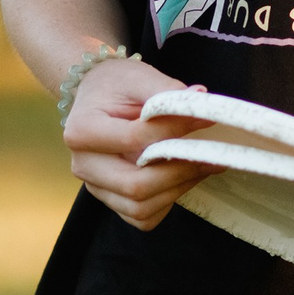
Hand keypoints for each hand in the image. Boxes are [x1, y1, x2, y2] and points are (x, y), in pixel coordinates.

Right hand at [64, 54, 217, 231]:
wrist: (95, 96)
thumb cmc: (116, 85)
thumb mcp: (137, 76)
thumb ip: (166, 90)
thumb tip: (201, 101)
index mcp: (82, 130)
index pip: (135, 138)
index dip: (174, 130)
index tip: (204, 117)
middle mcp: (83, 164)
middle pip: (135, 185)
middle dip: (180, 172)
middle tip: (211, 155)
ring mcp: (95, 186)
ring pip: (140, 208)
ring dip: (178, 189)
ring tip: (202, 165)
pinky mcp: (109, 198)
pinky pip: (141, 217)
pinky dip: (166, 203)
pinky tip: (181, 178)